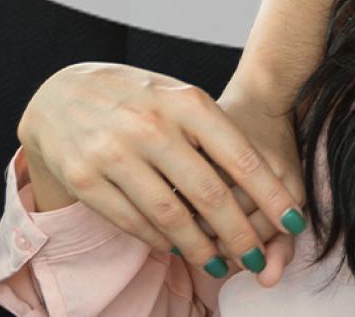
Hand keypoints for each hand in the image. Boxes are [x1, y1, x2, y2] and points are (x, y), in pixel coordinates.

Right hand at [17, 63, 306, 286]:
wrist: (63, 91)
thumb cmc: (140, 97)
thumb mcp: (181, 97)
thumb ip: (215, 132)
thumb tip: (262, 184)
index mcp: (187, 102)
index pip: (241, 158)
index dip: (271, 196)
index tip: (292, 222)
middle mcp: (152, 127)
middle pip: (209, 195)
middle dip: (239, 234)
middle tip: (257, 257)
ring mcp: (114, 153)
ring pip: (170, 216)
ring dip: (200, 247)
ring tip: (219, 264)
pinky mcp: (84, 179)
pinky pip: (132, 221)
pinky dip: (160, 240)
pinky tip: (177, 248)